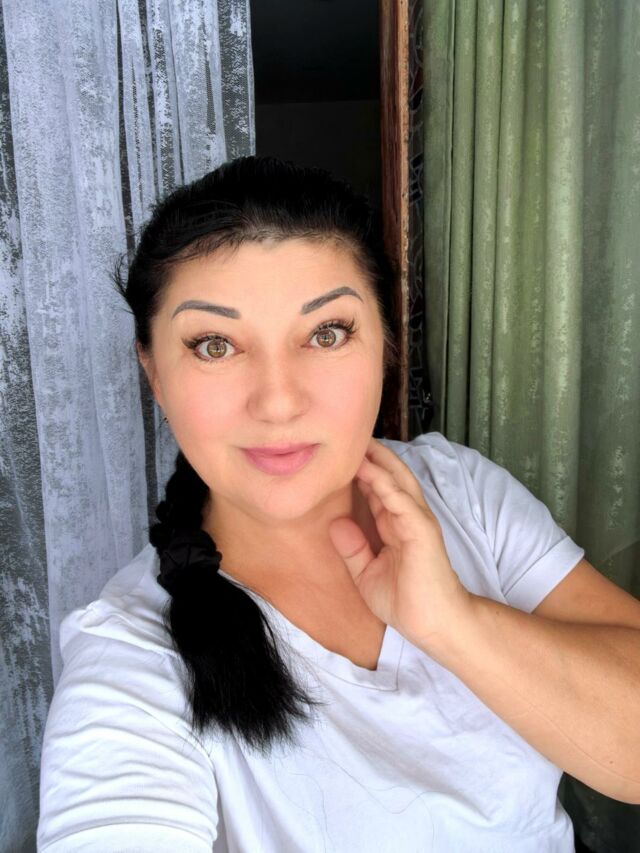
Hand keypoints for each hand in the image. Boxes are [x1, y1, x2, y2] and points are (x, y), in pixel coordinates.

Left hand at [328, 437, 474, 651]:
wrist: (432, 624)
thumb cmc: (405, 601)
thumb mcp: (367, 574)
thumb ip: (353, 549)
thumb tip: (335, 523)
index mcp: (394, 525)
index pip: (376, 490)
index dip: (360, 472)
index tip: (338, 455)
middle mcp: (407, 517)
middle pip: (389, 477)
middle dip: (372, 456)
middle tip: (348, 435)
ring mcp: (416, 521)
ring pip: (397, 481)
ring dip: (379, 460)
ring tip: (359, 441)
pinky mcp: (422, 530)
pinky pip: (401, 501)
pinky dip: (386, 484)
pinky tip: (369, 470)